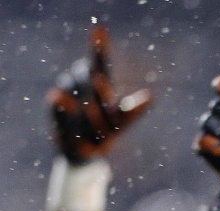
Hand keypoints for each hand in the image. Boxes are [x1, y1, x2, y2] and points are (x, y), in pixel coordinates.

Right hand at [48, 26, 151, 163]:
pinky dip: (60, 101)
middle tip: (109, 96)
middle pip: (87, 75)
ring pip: (74, 91)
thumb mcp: (123, 123)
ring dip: (89, 106)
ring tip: (99, 119)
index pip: (100, 62)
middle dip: (98, 85)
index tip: (100, 29)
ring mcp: (66, 96)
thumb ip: (133, 112)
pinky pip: (56, 103)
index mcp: (99, 84)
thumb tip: (149, 98)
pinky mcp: (54, 111)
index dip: (99, 47)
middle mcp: (80, 85)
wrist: (84, 155)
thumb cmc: (106, 133)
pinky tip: (58, 96)